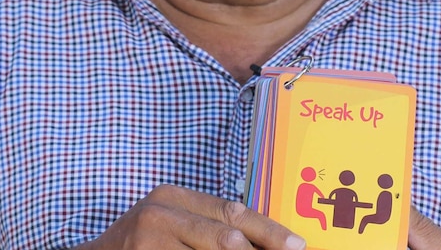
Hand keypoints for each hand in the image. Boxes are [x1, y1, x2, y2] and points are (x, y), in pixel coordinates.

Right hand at [77, 184, 306, 249]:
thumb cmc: (143, 241)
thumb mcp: (173, 220)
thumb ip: (210, 224)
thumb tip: (260, 240)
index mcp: (174, 195)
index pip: (232, 212)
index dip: (268, 230)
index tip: (297, 245)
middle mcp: (160, 214)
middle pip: (226, 237)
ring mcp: (149, 243)